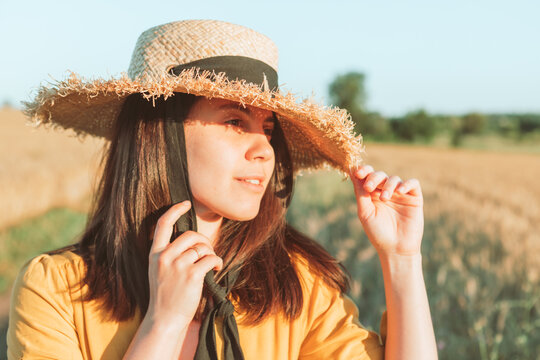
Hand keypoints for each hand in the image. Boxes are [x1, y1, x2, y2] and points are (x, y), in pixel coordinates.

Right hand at [146, 201, 222, 326]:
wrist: (164, 320)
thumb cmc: (165, 295)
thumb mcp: (158, 271)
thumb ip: (169, 254)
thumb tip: (192, 240)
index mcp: (155, 254)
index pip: (162, 224)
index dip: (175, 210)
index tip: (186, 203)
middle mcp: (164, 257)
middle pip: (191, 235)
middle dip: (204, 241)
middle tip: (208, 252)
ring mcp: (177, 266)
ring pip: (203, 247)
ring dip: (211, 254)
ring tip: (211, 264)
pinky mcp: (191, 275)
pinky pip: (211, 258)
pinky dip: (217, 262)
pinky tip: (216, 268)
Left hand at [350, 165, 423, 256]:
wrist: (396, 249)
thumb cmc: (378, 233)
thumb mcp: (365, 212)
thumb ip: (360, 193)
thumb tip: (352, 171)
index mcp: (372, 194)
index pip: (367, 176)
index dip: (363, 170)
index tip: (358, 173)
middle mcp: (386, 192)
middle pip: (380, 175)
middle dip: (374, 178)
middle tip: (369, 188)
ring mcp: (400, 194)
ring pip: (394, 179)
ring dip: (388, 185)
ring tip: (385, 199)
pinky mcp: (414, 198)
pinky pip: (413, 183)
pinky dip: (406, 184)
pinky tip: (399, 192)